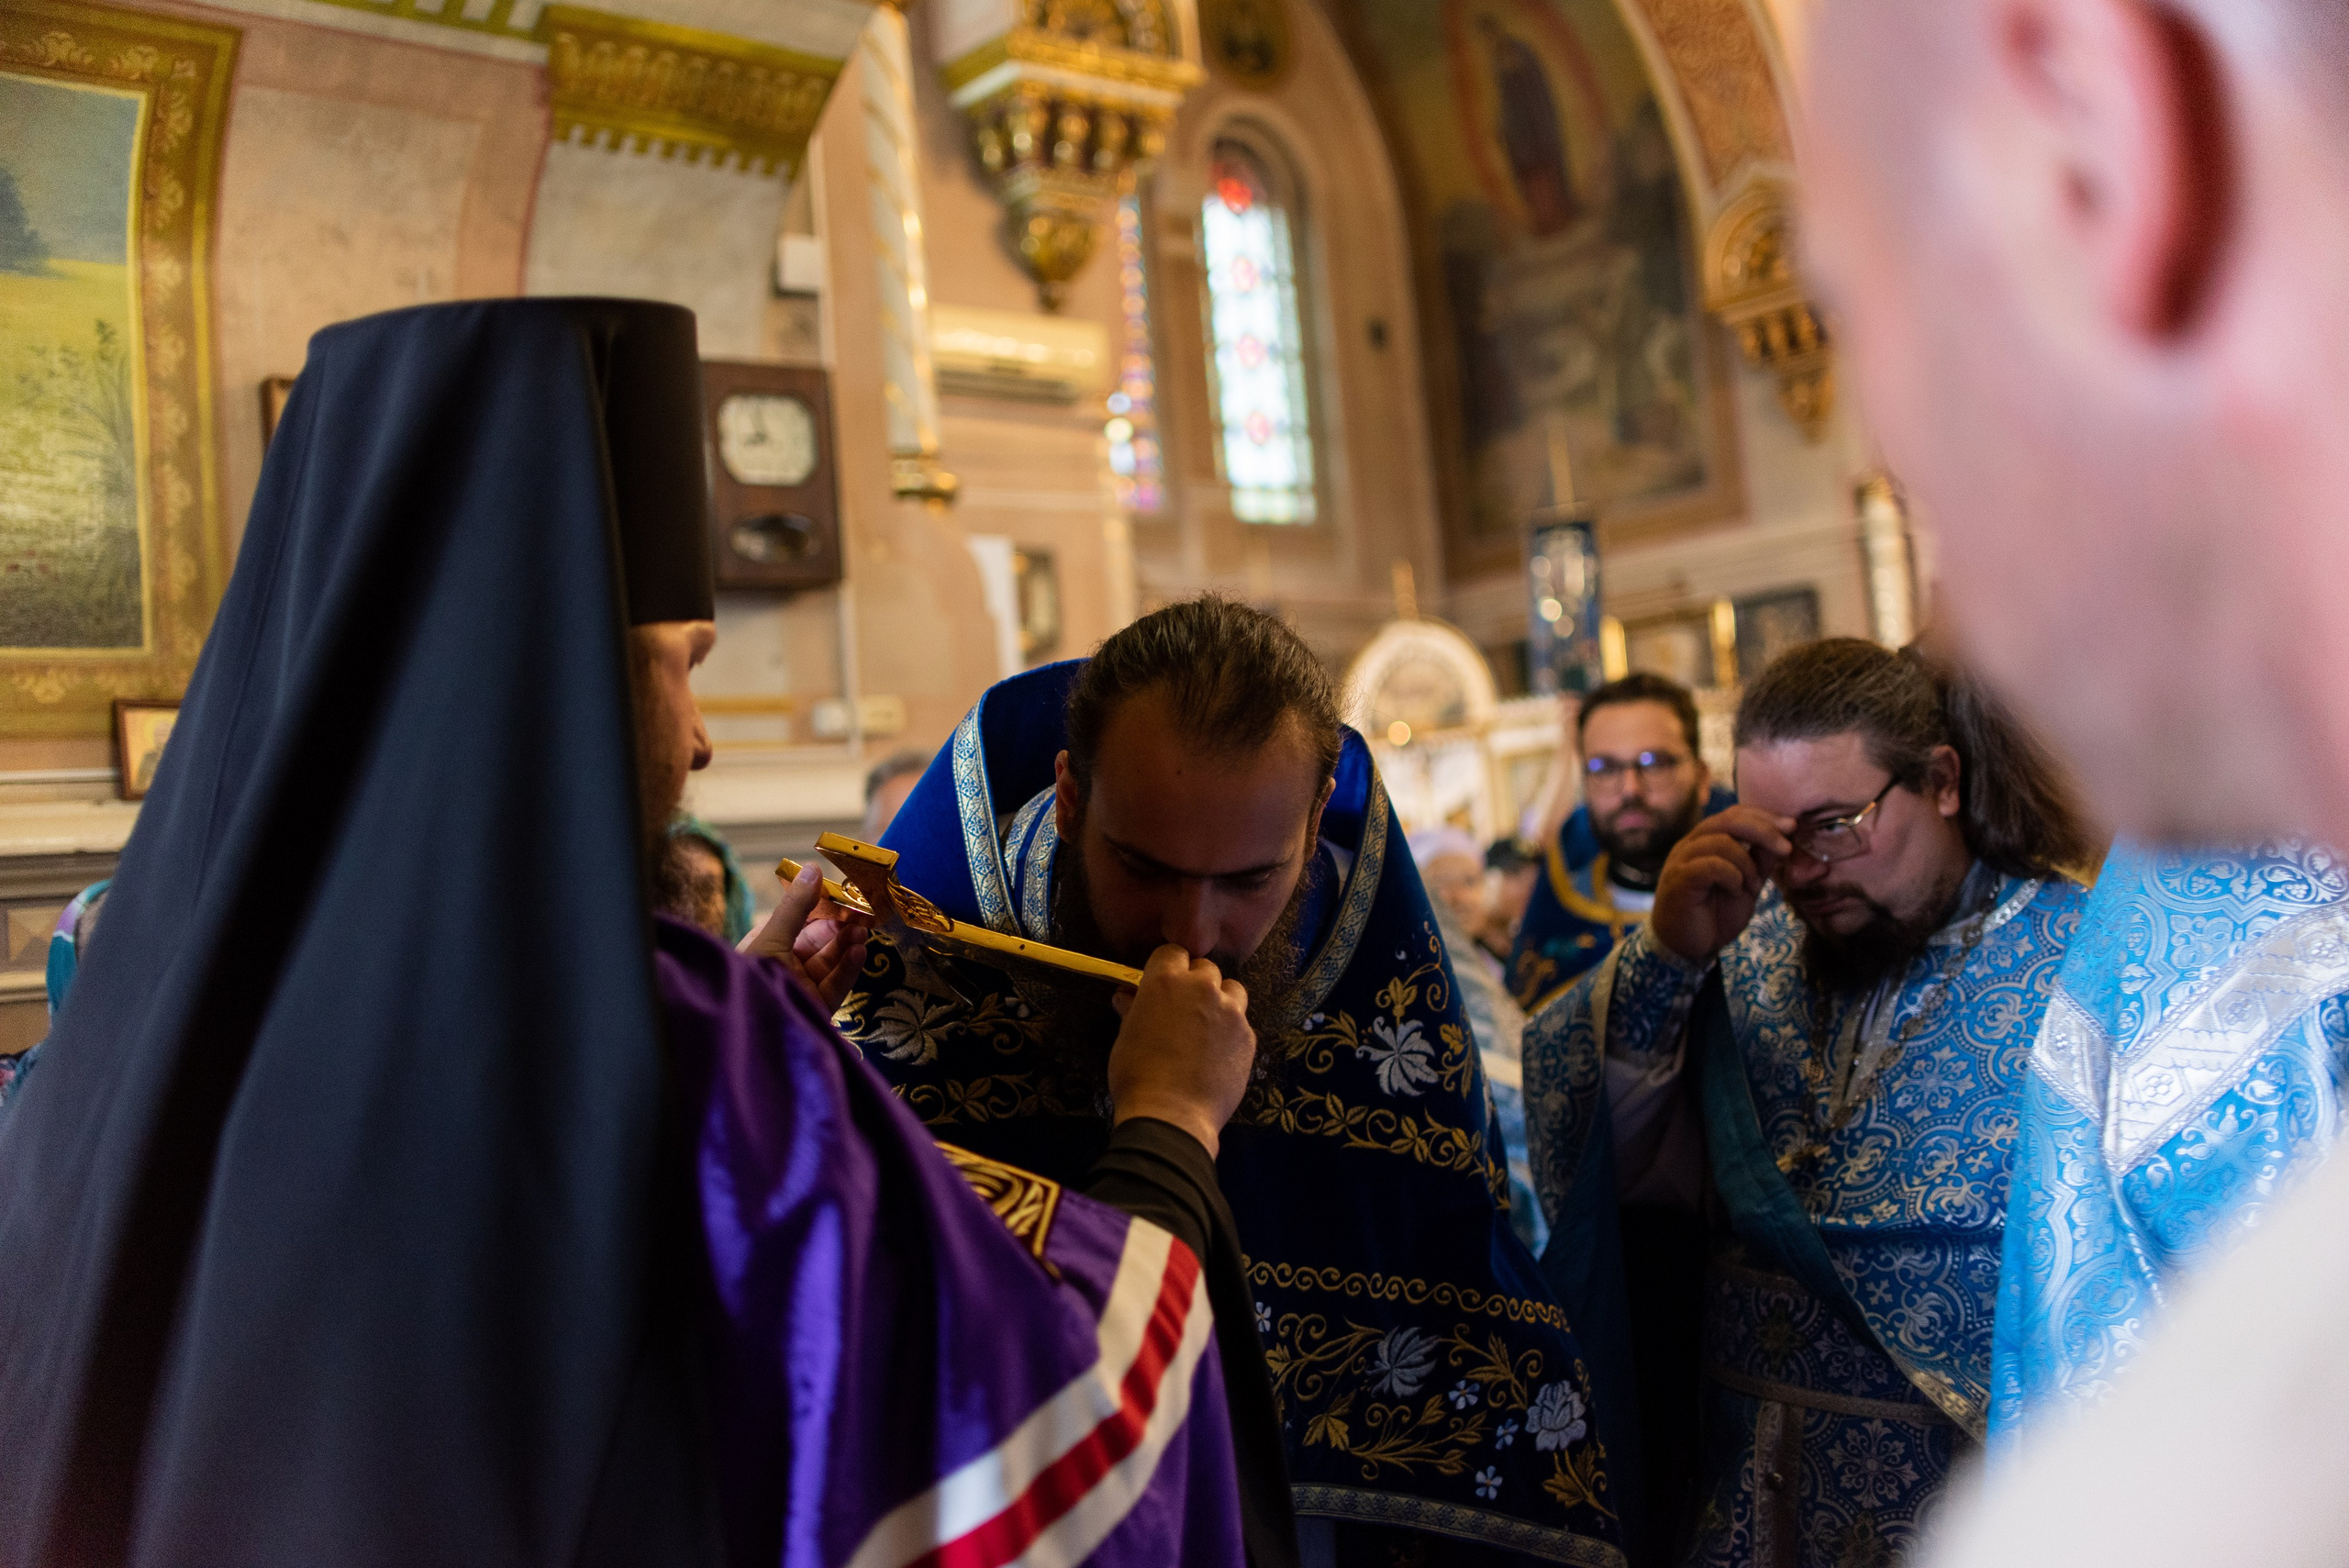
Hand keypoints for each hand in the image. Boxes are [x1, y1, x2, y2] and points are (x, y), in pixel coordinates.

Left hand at [740, 861, 872, 1009]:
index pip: (800, 922)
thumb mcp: (772, 938)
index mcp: (767, 946)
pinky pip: (837, 984)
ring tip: (861, 931)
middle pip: (820, 941)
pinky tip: (859, 952)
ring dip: (848, 944)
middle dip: (840, 926)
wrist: (749, 1032)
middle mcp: (785, 965)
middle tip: (861, 912)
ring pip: (832, 961)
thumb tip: (814, 869)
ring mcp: (803, 987)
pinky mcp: (818, 1007)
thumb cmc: (752, 979)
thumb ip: (797, 907)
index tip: (844, 894)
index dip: (822, 907)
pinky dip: (849, 968)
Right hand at [1105, 945, 1254, 1158]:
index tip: (1163, 984)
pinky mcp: (1248, 1037)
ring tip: (1208, 1026)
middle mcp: (1202, 988)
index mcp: (1165, 981)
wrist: (1172, 1115)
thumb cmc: (1136, 1075)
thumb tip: (1126, 997)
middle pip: (1205, 969)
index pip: (1173, 953)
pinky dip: (1231, 1031)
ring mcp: (1230, 1012)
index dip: (1168, 968)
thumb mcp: (1125, 1038)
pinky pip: (1242, 1023)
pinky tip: (1218, 1054)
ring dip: (1221, 1000)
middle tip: (1184, 1008)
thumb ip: (1133, 1010)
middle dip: (1195, 983)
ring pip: (1232, 990)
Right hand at [1650, 805, 1795, 965]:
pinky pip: (1710, 865)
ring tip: (1754, 886)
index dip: (1764, 816)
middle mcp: (1691, 845)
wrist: (1688, 948)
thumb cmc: (1715, 915)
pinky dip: (1732, 876)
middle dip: (1763, 831)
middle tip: (1786, 848)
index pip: (1734, 814)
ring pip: (1721, 841)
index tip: (1791, 826)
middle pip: (1728, 820)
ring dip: (1747, 863)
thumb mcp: (1747, 885)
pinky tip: (1736, 891)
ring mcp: (1682, 860)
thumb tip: (1783, 837)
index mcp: (1706, 841)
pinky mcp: (1679, 880)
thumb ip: (1760, 861)